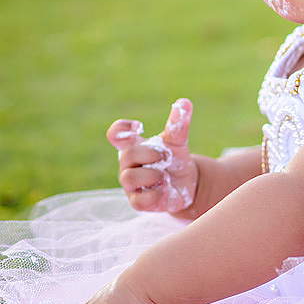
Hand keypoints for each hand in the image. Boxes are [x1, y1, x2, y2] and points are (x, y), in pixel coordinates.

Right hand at [107, 98, 197, 213]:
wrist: (187, 184)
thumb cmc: (174, 160)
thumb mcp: (177, 142)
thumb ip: (178, 124)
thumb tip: (185, 102)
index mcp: (134, 146)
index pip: (115, 134)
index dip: (121, 129)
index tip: (140, 127)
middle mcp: (128, 165)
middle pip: (127, 154)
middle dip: (151, 153)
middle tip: (167, 156)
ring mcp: (131, 184)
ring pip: (130, 177)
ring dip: (153, 174)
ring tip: (166, 175)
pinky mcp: (138, 202)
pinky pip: (139, 200)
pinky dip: (155, 193)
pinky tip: (165, 188)